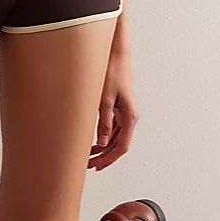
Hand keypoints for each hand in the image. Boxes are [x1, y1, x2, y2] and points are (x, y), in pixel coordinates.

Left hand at [88, 47, 138, 170]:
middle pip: (118, 143)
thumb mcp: (104, 98)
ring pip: (116, 136)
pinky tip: (94, 140)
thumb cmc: (112, 72)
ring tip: (89, 155)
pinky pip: (113, 127)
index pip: (121, 146)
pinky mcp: (119, 106)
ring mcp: (125, 112)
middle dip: (105, 156)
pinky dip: (104, 135)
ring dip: (104, 146)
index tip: (98, 166)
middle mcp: (130, 116)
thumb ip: (104, 121)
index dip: (109, 159)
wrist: (116, 54)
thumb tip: (103, 142)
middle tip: (90, 165)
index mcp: (130, 116)